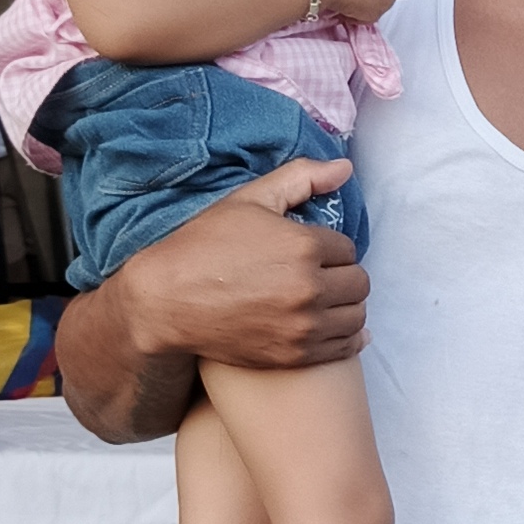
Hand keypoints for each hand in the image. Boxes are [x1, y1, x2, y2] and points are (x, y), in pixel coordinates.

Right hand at [119, 156, 367, 377]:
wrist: (166, 301)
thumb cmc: (204, 244)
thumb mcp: (249, 199)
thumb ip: (301, 178)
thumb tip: (346, 167)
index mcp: (303, 246)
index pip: (348, 248)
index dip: (331, 248)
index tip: (312, 252)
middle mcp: (309, 289)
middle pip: (358, 283)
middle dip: (342, 275)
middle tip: (320, 274)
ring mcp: (303, 327)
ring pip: (356, 316)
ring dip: (345, 306)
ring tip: (324, 299)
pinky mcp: (295, 356)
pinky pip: (344, 348)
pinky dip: (346, 337)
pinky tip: (333, 326)